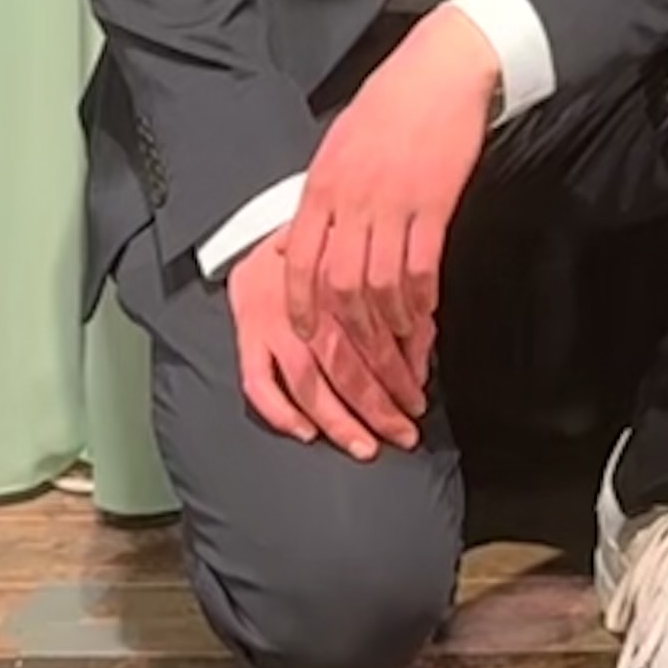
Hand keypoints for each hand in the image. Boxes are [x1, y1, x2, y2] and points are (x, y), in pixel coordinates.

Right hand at [224, 227, 415, 460]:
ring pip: (308, 383)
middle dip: (379, 408)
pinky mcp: (246, 333)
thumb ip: (396, 304)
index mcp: (344, 283)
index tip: (417, 402)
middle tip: (402, 434)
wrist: (269, 222)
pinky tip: (306, 431)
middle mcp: (309, 304)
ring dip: (339, 420)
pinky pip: (258, 383)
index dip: (401, 378)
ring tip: (364, 445)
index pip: (377, 342)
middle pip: (347, 368)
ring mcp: (273, 322)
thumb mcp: (369, 259)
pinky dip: (280, 412)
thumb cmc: (327, 245)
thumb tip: (421, 357)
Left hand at [288, 6, 499, 418]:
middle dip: (349, 336)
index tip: (307, 338)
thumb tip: (316, 236)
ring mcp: (392, 202)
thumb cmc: (391, 103)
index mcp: (321, 185)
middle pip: (338, 286)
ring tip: (399, 352)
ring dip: (388, 328)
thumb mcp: (341, 144)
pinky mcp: (434, 203)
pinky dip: (420, 301)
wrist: (442, 68)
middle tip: (363, 364)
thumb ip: (327, 193)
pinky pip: (420, 267)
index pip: (298, 261)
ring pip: (379, 285)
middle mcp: (350, 198)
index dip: (301, 306)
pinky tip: (425, 317)